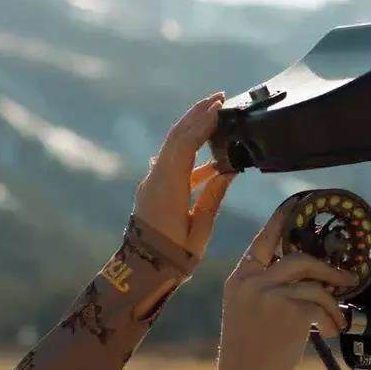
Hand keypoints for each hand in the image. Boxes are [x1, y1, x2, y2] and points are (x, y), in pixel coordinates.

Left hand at [133, 94, 235, 257]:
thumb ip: (213, 196)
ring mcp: (154, 182)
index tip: (219, 106)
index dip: (202, 123)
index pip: (184, 144)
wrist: (143, 271)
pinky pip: (175, 164)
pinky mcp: (156, 189)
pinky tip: (213, 160)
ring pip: (174, 148)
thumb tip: (227, 171)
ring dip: (193, 130)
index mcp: (168, 186)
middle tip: (219, 98)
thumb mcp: (200, 228)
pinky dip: (192, 154)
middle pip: (176, 137)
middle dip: (196, 115)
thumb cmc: (174, 255)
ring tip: (216, 119)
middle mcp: (157, 178)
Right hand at [216, 201, 356, 369]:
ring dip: (333, 300)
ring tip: (337, 319)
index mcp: (239, 279)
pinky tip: (331, 332)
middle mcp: (252, 280)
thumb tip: (306, 276)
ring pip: (314, 281)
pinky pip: (322, 303)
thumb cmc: (250, 354)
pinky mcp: (290, 309)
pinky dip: (332, 317)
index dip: (282, 221)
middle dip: (326, 268)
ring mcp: (270, 293)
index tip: (300, 204)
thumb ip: (267, 288)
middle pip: (297, 256)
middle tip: (345, 277)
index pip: (263, 241)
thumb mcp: (247, 313)